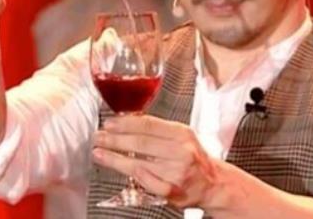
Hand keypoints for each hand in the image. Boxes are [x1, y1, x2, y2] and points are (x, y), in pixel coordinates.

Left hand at [93, 115, 221, 208]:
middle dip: (115, 140)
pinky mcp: (175, 192)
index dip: (125, 123)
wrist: (213, 183)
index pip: (149, 125)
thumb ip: (158, 128)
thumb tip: (126, 120)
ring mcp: (178, 173)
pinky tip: (123, 173)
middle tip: (98, 138)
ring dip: (115, 159)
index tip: (108, 123)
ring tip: (99, 154)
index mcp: (182, 134)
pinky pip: (151, 184)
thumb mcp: (181, 135)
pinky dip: (137, 177)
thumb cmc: (192, 157)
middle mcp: (181, 152)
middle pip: (142, 143)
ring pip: (141, 164)